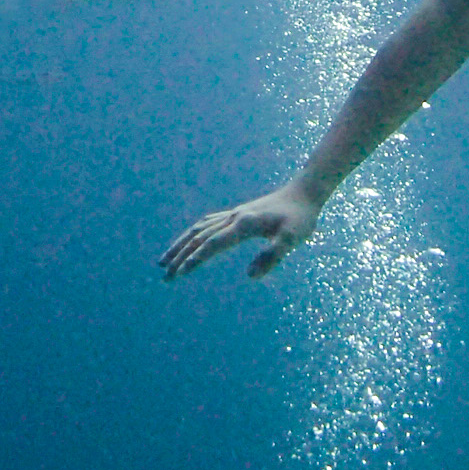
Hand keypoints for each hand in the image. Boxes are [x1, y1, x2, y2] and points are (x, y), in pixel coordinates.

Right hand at [160, 185, 318, 279]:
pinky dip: (193, 234)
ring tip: (164, 261)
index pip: (213, 245)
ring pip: (199, 229)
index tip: (179, 275)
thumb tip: (250, 276)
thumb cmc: (300, 218)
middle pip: (199, 238)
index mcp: (244, 224)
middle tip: (164, 277)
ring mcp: (234, 214)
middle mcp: (234, 217)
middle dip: (180, 257)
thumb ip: (272, 257)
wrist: (304, 192)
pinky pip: (207, 224)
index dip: (195, 260)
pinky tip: (189, 241)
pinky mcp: (237, 214)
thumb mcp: (292, 240)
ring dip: (180, 245)